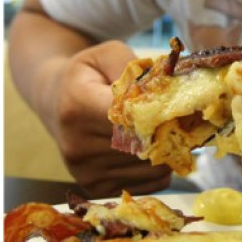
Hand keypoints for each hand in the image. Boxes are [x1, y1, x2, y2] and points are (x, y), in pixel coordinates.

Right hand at [37, 40, 171, 197]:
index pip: (131, 118)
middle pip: (144, 147)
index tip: (182, 107)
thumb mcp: (107, 55)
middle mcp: (77, 144)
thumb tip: (167, 86)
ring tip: (169, 132)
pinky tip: (154, 150)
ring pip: (150, 169)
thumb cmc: (89, 74)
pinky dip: (159, 169)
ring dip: (168, 153)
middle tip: (186, 120)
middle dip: (171, 133)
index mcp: (78, 106)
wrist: (55, 101)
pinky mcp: (94, 187)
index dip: (162, 114)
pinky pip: (147, 185)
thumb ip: (135, 67)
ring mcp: (85, 170)